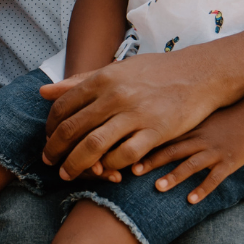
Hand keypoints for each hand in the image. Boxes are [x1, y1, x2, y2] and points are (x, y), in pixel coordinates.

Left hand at [39, 49, 230, 180]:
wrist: (199, 74)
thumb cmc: (155, 72)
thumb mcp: (115, 70)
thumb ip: (79, 82)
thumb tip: (44, 92)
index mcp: (103, 79)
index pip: (63, 107)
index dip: (51, 128)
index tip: (49, 140)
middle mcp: (115, 95)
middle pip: (73, 129)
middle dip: (56, 150)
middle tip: (49, 162)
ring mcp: (136, 114)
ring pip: (94, 146)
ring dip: (76, 165)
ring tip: (68, 173)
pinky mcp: (156, 132)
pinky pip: (124, 156)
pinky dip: (110, 166)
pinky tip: (104, 171)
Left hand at [132, 103, 243, 203]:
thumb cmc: (226, 114)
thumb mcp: (200, 115)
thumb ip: (180, 123)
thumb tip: (155, 128)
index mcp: (189, 129)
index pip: (161, 137)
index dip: (143, 146)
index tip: (124, 153)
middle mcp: (198, 139)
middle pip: (171, 151)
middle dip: (151, 161)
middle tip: (131, 172)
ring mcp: (214, 151)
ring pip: (190, 164)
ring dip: (174, 176)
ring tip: (158, 187)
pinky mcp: (229, 162)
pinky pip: (214, 178)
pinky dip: (203, 189)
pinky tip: (191, 201)